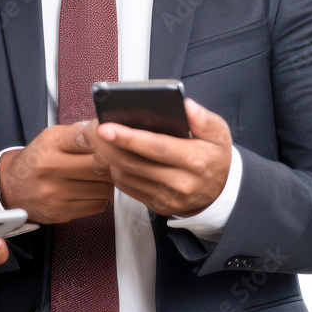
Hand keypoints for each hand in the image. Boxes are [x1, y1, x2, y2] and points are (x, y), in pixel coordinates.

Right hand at [0, 122, 114, 223]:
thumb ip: (79, 132)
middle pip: (100, 165)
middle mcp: (51, 167)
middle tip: (113, 162)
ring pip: (103, 188)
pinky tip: (91, 191)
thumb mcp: (51, 137)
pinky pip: (98, 205)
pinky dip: (101, 198)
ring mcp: (55, 192)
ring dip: (107, 182)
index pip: (89, 139)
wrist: (12, 187)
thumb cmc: (37, 160)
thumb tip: (107, 129)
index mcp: (50, 143)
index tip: (112, 142)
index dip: (106, 142)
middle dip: (111, 164)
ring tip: (99, 177)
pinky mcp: (62, 212)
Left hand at [80, 97, 231, 215]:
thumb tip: (186, 106)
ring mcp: (167, 197)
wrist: (220, 192)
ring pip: (126, 177)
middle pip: (134, 163)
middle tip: (91, 129)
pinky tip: (111, 157)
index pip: (156, 147)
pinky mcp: (157, 206)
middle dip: (107, 145)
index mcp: (195, 160)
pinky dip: (115, 171)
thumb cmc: (214, 156)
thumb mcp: (219, 134)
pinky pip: (128, 188)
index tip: (105, 127)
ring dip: (108, 158)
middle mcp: (180, 182)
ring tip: (99, 140)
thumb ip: (203, 119)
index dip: (128, 137)